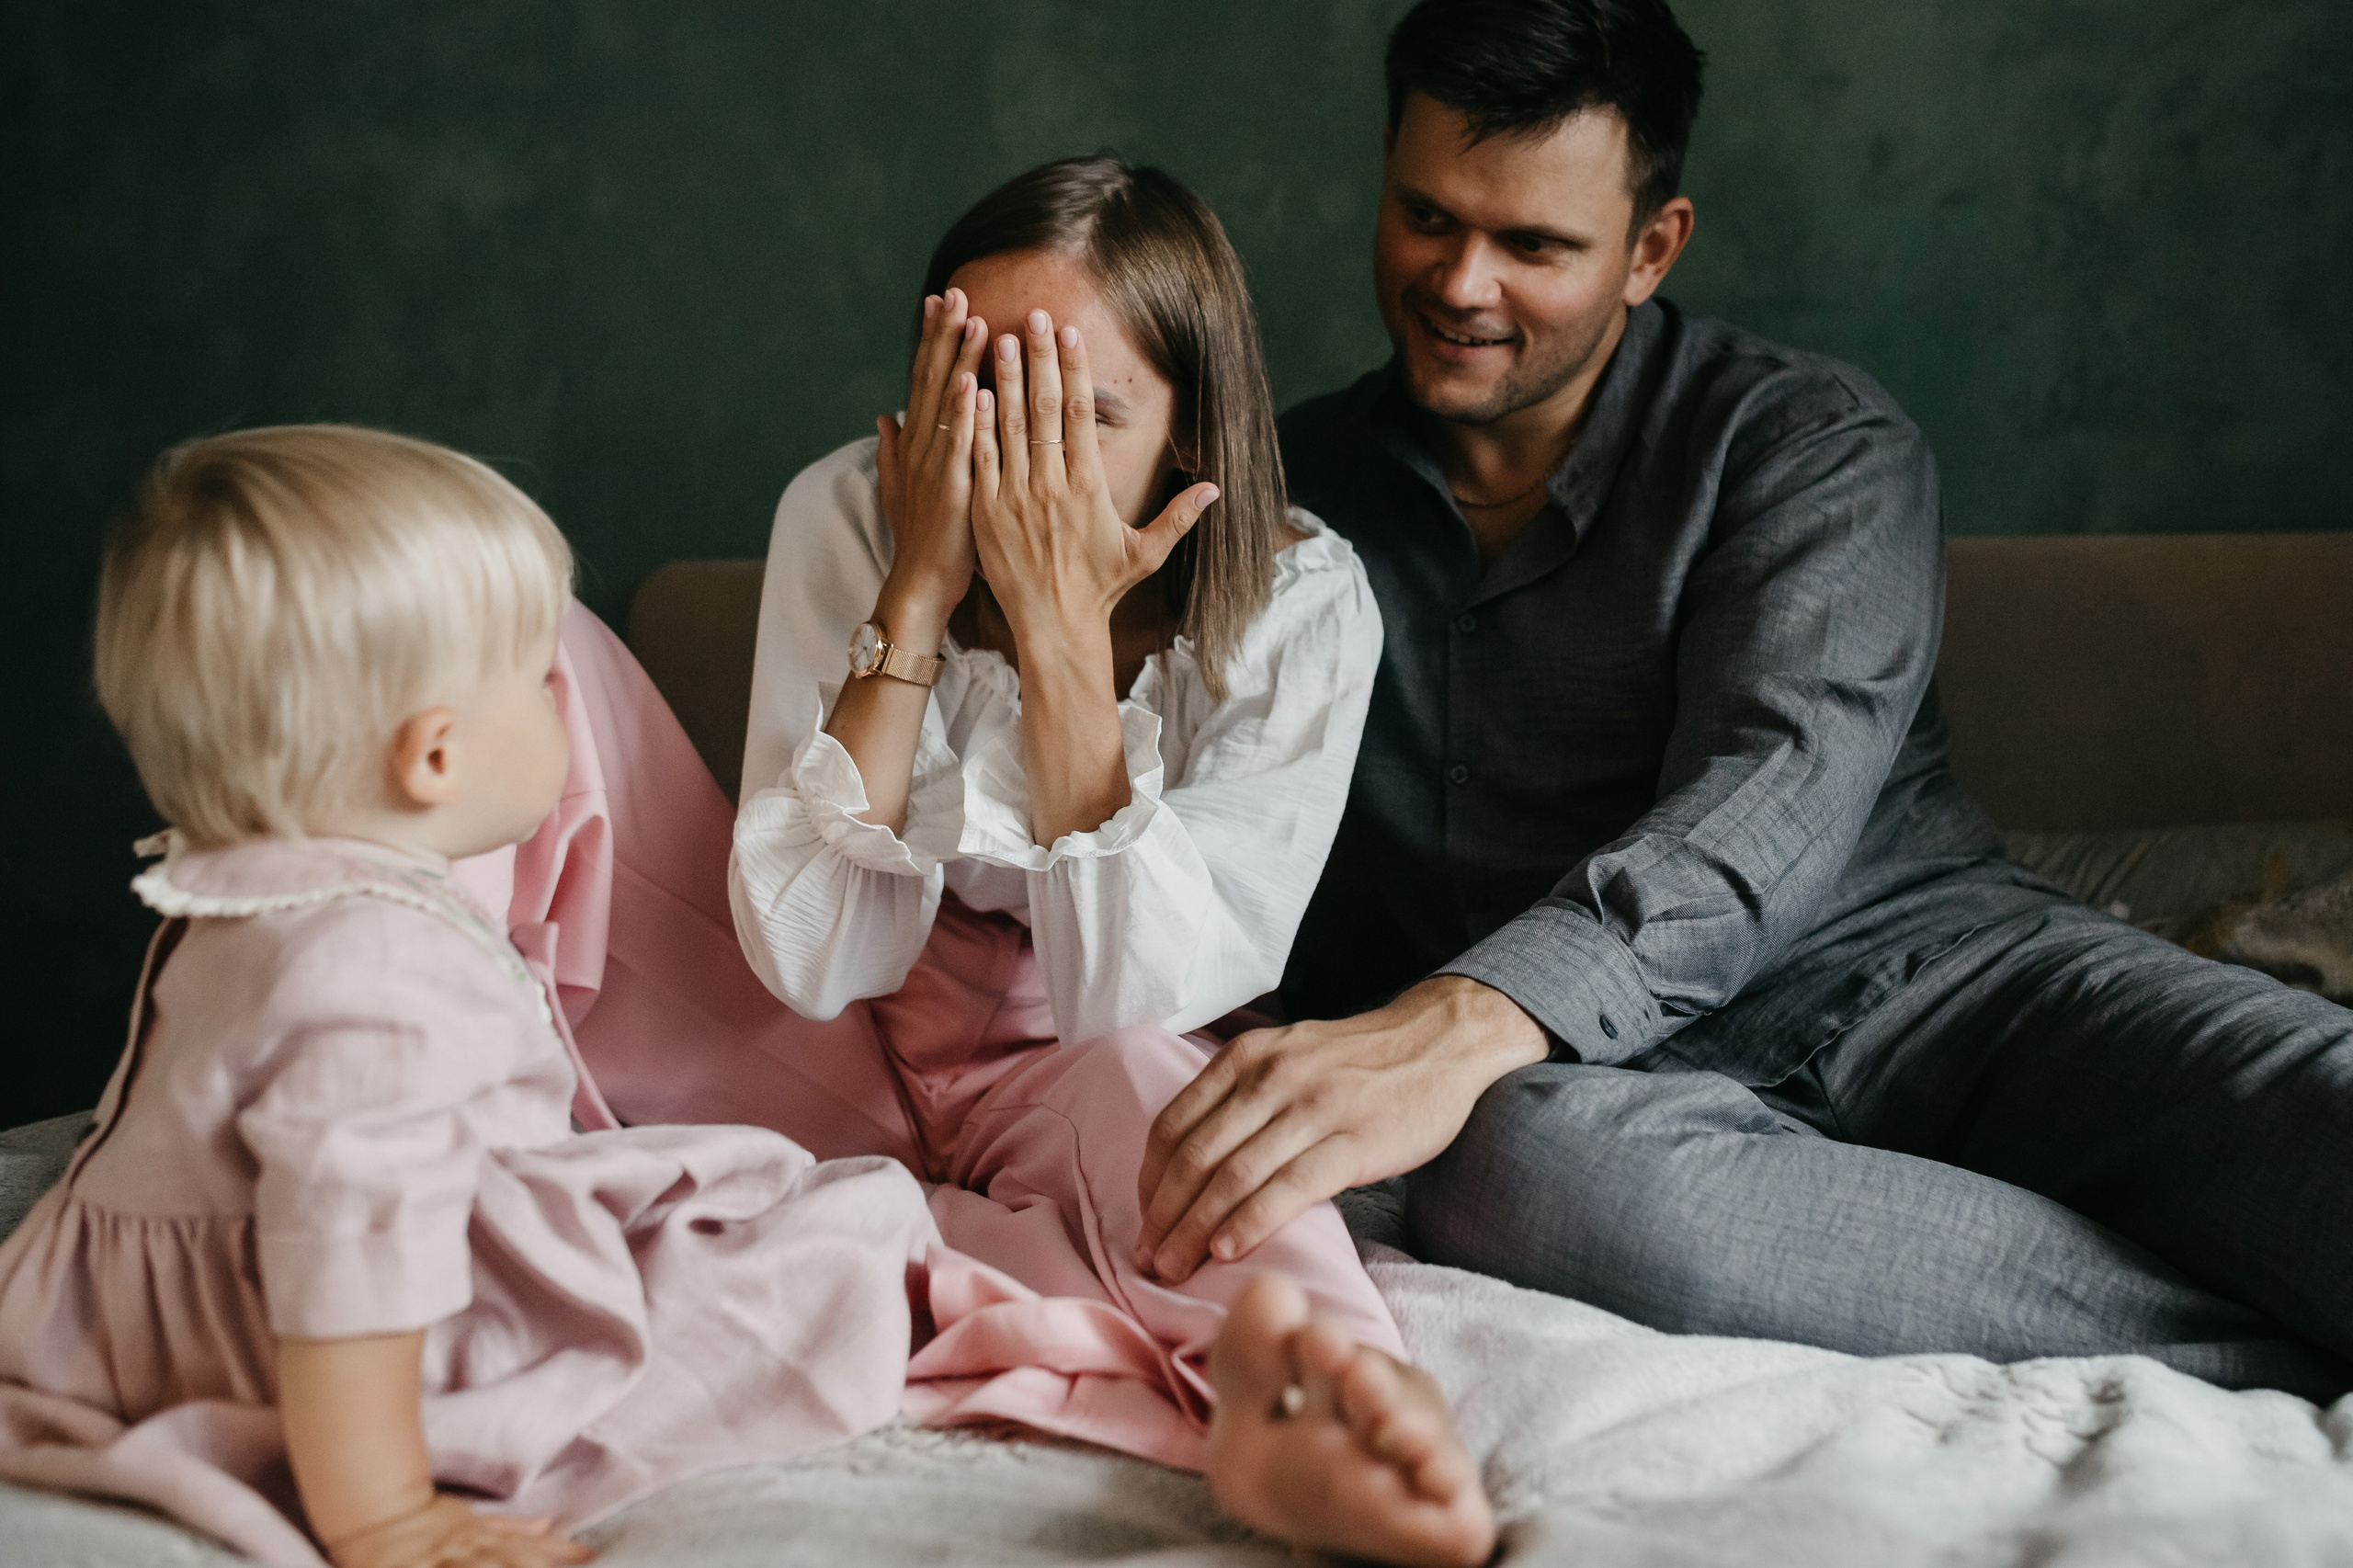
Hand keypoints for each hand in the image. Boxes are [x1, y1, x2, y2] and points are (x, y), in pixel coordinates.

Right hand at [326, 1493, 591, 1567]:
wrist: (372, 1515)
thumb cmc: (426, 1519)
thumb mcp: (468, 1519)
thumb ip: (509, 1527)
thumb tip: (548, 1524)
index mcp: (479, 1536)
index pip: (527, 1547)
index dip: (559, 1552)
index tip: (591, 1556)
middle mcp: (465, 1551)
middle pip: (509, 1562)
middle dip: (539, 1565)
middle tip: (582, 1566)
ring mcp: (440, 1564)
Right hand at [873, 288, 989, 619]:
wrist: (922, 583)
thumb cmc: (926, 538)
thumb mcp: (906, 488)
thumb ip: (893, 451)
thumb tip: (883, 417)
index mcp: (917, 443)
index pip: (924, 379)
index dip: (932, 339)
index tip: (940, 300)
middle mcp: (921, 446)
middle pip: (932, 379)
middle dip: (944, 334)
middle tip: (955, 291)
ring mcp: (935, 465)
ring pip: (947, 402)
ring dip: (957, 360)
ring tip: (971, 320)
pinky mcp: (952, 488)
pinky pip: (961, 444)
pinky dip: (965, 413)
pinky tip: (973, 382)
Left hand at [968, 309, 1218, 645]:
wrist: (1054, 626)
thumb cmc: (1101, 588)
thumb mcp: (1147, 553)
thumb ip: (1179, 517)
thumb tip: (1215, 488)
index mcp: (1089, 487)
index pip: (1081, 414)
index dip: (1076, 369)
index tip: (1070, 333)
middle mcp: (1051, 485)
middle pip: (1045, 408)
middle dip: (1040, 358)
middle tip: (1033, 316)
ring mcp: (1015, 497)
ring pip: (1009, 426)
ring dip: (1007, 379)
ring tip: (1002, 339)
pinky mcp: (987, 513)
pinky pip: (981, 459)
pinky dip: (977, 424)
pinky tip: (973, 390)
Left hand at [1135, 977, 1550, 1281]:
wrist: (1440, 1042)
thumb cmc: (1357, 1062)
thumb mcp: (1286, 1056)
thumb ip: (1240, 1096)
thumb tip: (1191, 1162)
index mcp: (1246, 1058)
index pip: (1173, 1125)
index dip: (1149, 1181)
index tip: (1142, 1221)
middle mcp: (1271, 1078)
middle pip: (1195, 1157)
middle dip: (1163, 1216)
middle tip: (1145, 1259)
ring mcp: (1313, 1109)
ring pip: (1234, 1177)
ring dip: (1194, 1230)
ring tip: (1174, 1268)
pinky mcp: (1354, 1142)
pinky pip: (1289, 1188)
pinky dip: (1250, 1222)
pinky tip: (1227, 1251)